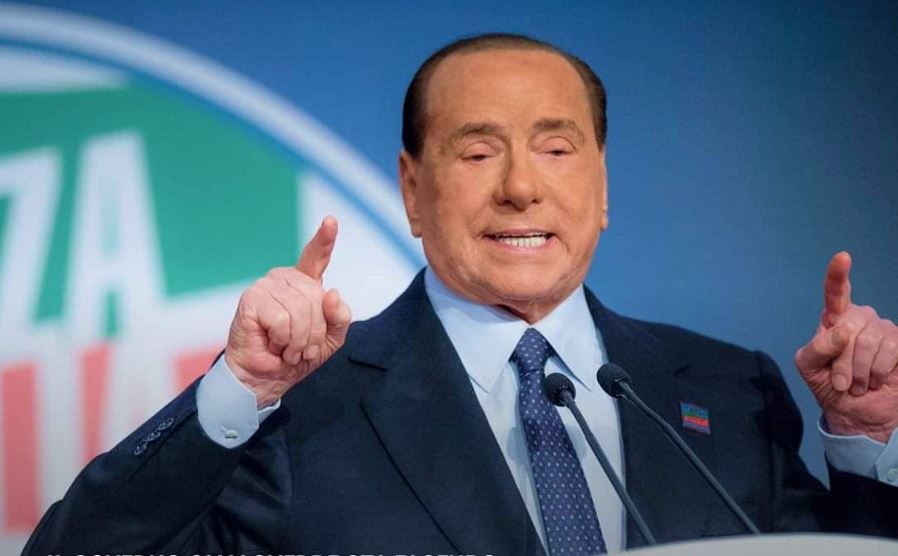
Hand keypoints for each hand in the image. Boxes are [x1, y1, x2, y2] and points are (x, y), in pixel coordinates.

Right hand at [225, 216, 351, 407]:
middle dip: (314, 333)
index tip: (331, 221)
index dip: (325, 239)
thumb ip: (339, 317)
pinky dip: (281, 339)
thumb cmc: (296, 356)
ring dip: (298, 340)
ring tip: (286, 347)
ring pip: (300, 311)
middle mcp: (285, 279)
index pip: (316, 256)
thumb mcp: (331, 339)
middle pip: (317, 300)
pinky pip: (281, 319)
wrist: (267, 378)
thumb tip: (331, 293)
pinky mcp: (251, 299)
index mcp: (305, 284)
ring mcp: (266, 286)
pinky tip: (272, 343)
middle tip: (300, 348)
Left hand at [794, 252, 897, 442]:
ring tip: (858, 384)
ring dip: (861, 371)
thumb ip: (817, 348)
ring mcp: (884, 329)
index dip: (838, 275)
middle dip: (843, 362)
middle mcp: (860, 319)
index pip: (836, 293)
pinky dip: (879, 371)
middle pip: (850, 328)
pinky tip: (876, 381)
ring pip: (871, 340)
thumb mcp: (809, 368)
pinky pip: (892, 349)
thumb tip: (841, 330)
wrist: (856, 413)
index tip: (842, 257)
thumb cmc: (829, 385)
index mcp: (834, 320)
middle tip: (842, 382)